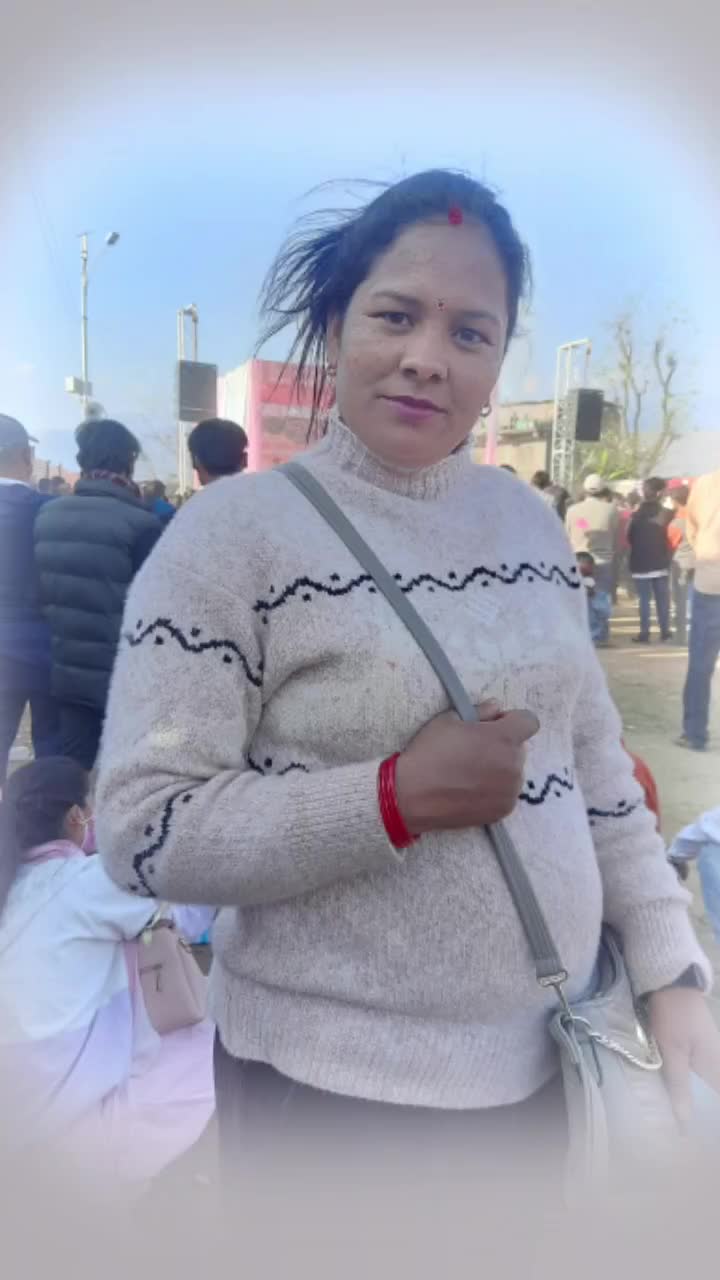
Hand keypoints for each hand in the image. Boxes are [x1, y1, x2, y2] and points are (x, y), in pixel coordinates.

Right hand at [395, 700, 538, 834]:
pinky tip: (471, 791)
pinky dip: (495, 790)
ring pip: (514, 772)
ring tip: (471, 774)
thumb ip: (479, 712)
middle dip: (503, 745)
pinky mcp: (504, 810)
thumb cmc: (429, 753)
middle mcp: (513, 764)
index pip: (529, 722)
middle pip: (520, 747)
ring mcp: (510, 790)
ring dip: (500, 769)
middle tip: (475, 751)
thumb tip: (496, 708)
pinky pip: (506, 793)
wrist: (412, 795)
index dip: (512, 721)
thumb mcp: (448, 721)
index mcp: (504, 737)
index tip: (494, 727)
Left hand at [648, 986, 719, 1131]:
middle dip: (706, 1114)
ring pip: (708, 1086)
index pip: (719, 1099)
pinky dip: (693, 1088)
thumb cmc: (673, 1016)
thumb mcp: (672, 1051)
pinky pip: (701, 1075)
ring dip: (699, 1102)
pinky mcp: (698, 1047)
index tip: (705, 1138)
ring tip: (682, 1124)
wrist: (669, 981)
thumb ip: (679, 1085)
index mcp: (717, 1065)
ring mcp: (710, 1053)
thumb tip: (686, 1122)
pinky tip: (679, 1097)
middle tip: (691, 1135)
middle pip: (714, 1094)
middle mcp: (718, 1061)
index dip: (712, 1119)